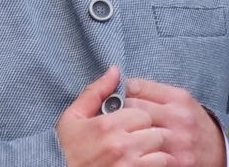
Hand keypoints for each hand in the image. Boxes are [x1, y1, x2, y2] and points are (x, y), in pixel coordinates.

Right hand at [55, 66, 169, 165]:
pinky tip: (142, 163)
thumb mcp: (73, 117)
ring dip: (153, 150)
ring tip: (139, 152)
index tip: (128, 124)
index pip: (142, 113)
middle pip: (154, 131)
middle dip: (146, 133)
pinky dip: (156, 164)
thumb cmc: (67, 148)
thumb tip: (115, 70)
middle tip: (134, 138)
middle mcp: (121, 145)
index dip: (136, 117)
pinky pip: (161, 166)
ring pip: (160, 149)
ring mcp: (130, 164)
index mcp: (106, 125)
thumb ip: (95, 92)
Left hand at [123, 77, 224, 166]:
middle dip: (121, 110)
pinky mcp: (176, 161)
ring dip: (127, 131)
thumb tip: (124, 85)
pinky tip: (136, 148)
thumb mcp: (181, 100)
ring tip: (125, 132)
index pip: (136, 86)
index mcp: (179, 98)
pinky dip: (138, 150)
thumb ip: (154, 91)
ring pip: (136, 131)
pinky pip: (146, 154)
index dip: (124, 91)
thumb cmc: (194, 122)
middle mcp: (179, 118)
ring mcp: (177, 141)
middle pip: (133, 108)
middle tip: (117, 115)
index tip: (121, 96)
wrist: (221, 151)